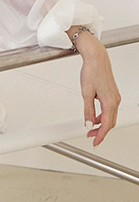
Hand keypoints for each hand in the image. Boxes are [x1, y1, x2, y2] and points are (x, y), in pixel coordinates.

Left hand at [75, 32, 120, 146]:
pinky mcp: (112, 94)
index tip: (94, 142)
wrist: (97, 59)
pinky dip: (102, 116)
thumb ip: (88, 111)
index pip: (106, 125)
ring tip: (90, 127)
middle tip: (90, 136)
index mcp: (110, 102)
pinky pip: (109, 110)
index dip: (100, 136)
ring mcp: (115, 98)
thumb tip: (88, 124)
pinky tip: (94, 116)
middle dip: (100, 132)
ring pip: (110, 117)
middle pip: (110, 123)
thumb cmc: (91, 72)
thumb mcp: (86, 93)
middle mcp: (115, 101)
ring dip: (101, 124)